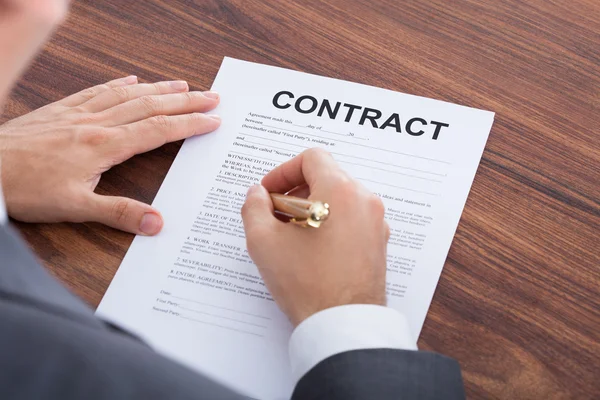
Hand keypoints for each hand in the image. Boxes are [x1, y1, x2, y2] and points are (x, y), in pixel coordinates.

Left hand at [0, 76, 220, 234]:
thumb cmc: (25, 188)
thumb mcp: (74, 208)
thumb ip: (118, 213)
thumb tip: (157, 223)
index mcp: (104, 145)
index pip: (158, 130)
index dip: (189, 124)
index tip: (213, 120)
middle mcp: (96, 123)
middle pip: (150, 105)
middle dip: (185, 100)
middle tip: (212, 96)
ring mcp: (79, 113)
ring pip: (128, 94)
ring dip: (159, 87)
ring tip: (183, 84)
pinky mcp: (61, 110)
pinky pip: (96, 90)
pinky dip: (118, 83)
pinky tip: (130, 79)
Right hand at [241, 148, 389, 326]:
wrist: (343, 324)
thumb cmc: (307, 283)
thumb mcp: (264, 241)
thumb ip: (254, 207)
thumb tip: (257, 194)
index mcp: (340, 191)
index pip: (312, 158)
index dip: (283, 171)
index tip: (269, 192)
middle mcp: (364, 200)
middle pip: (326, 177)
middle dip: (295, 192)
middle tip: (275, 215)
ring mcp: (376, 222)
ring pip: (339, 198)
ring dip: (312, 207)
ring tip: (291, 234)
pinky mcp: (378, 242)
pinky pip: (352, 218)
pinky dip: (330, 222)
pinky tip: (311, 248)